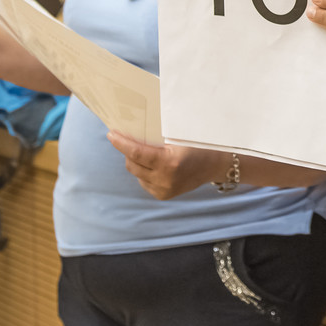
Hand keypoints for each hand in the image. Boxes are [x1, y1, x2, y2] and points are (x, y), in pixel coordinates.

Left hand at [107, 132, 223, 199]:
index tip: (111, 134)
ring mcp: (163, 190)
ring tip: (146, 152)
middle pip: (132, 164)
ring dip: (136, 162)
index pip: (137, 153)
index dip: (121, 143)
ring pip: (136, 174)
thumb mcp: (179, 137)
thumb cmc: (198, 144)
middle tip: (127, 138)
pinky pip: (144, 181)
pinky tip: (155, 165)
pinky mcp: (163, 195)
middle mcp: (164, 179)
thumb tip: (132, 130)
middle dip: (127, 151)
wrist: (215, 164)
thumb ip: (157, 137)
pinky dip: (144, 171)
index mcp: (169, 163)